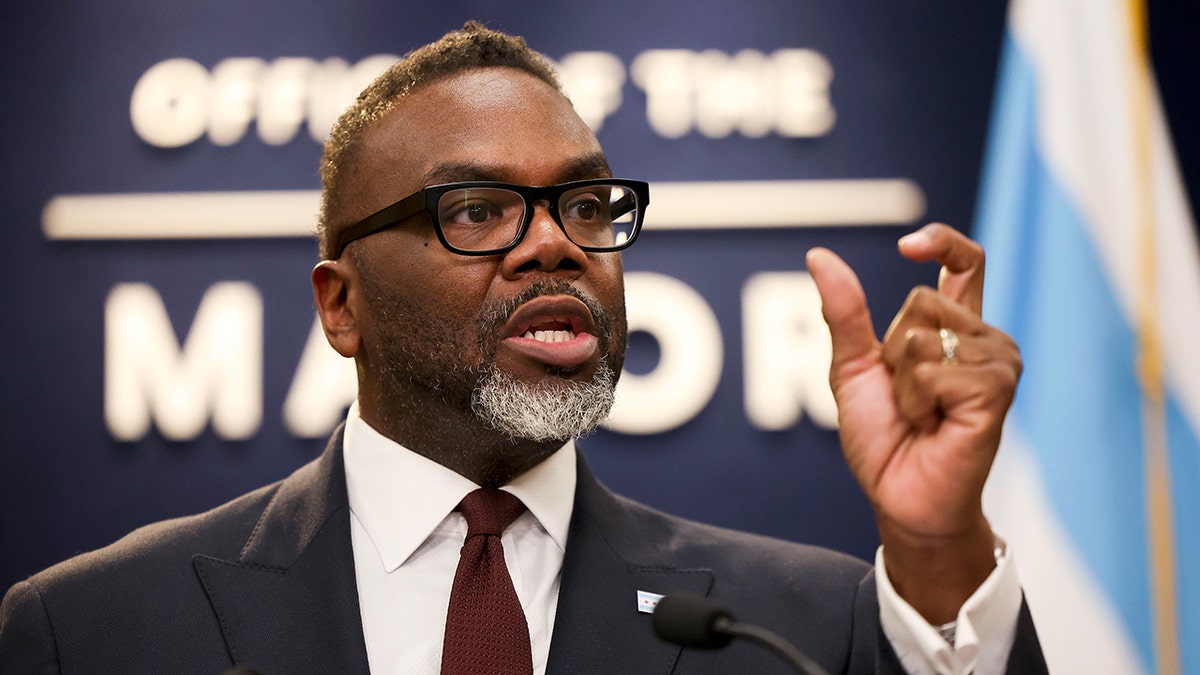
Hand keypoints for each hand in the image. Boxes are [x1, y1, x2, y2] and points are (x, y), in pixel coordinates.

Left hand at [807, 223, 1020, 622]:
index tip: (907, 246)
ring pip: (922, 337)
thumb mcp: (854, 368)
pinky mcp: (998, 389)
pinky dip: (916, 401)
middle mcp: (983, 339)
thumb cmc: (884, 438)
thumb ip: (845, 312)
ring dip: (903, 383)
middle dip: (891, 351)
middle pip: (921, 300)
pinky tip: (933, 426)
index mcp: (954, 327)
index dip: (941, 242)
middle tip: (908, 397)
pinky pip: (933, 370)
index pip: (965, 262)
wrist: (901, 498)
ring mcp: (997, 362)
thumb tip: (819, 256)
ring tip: (922, 415)